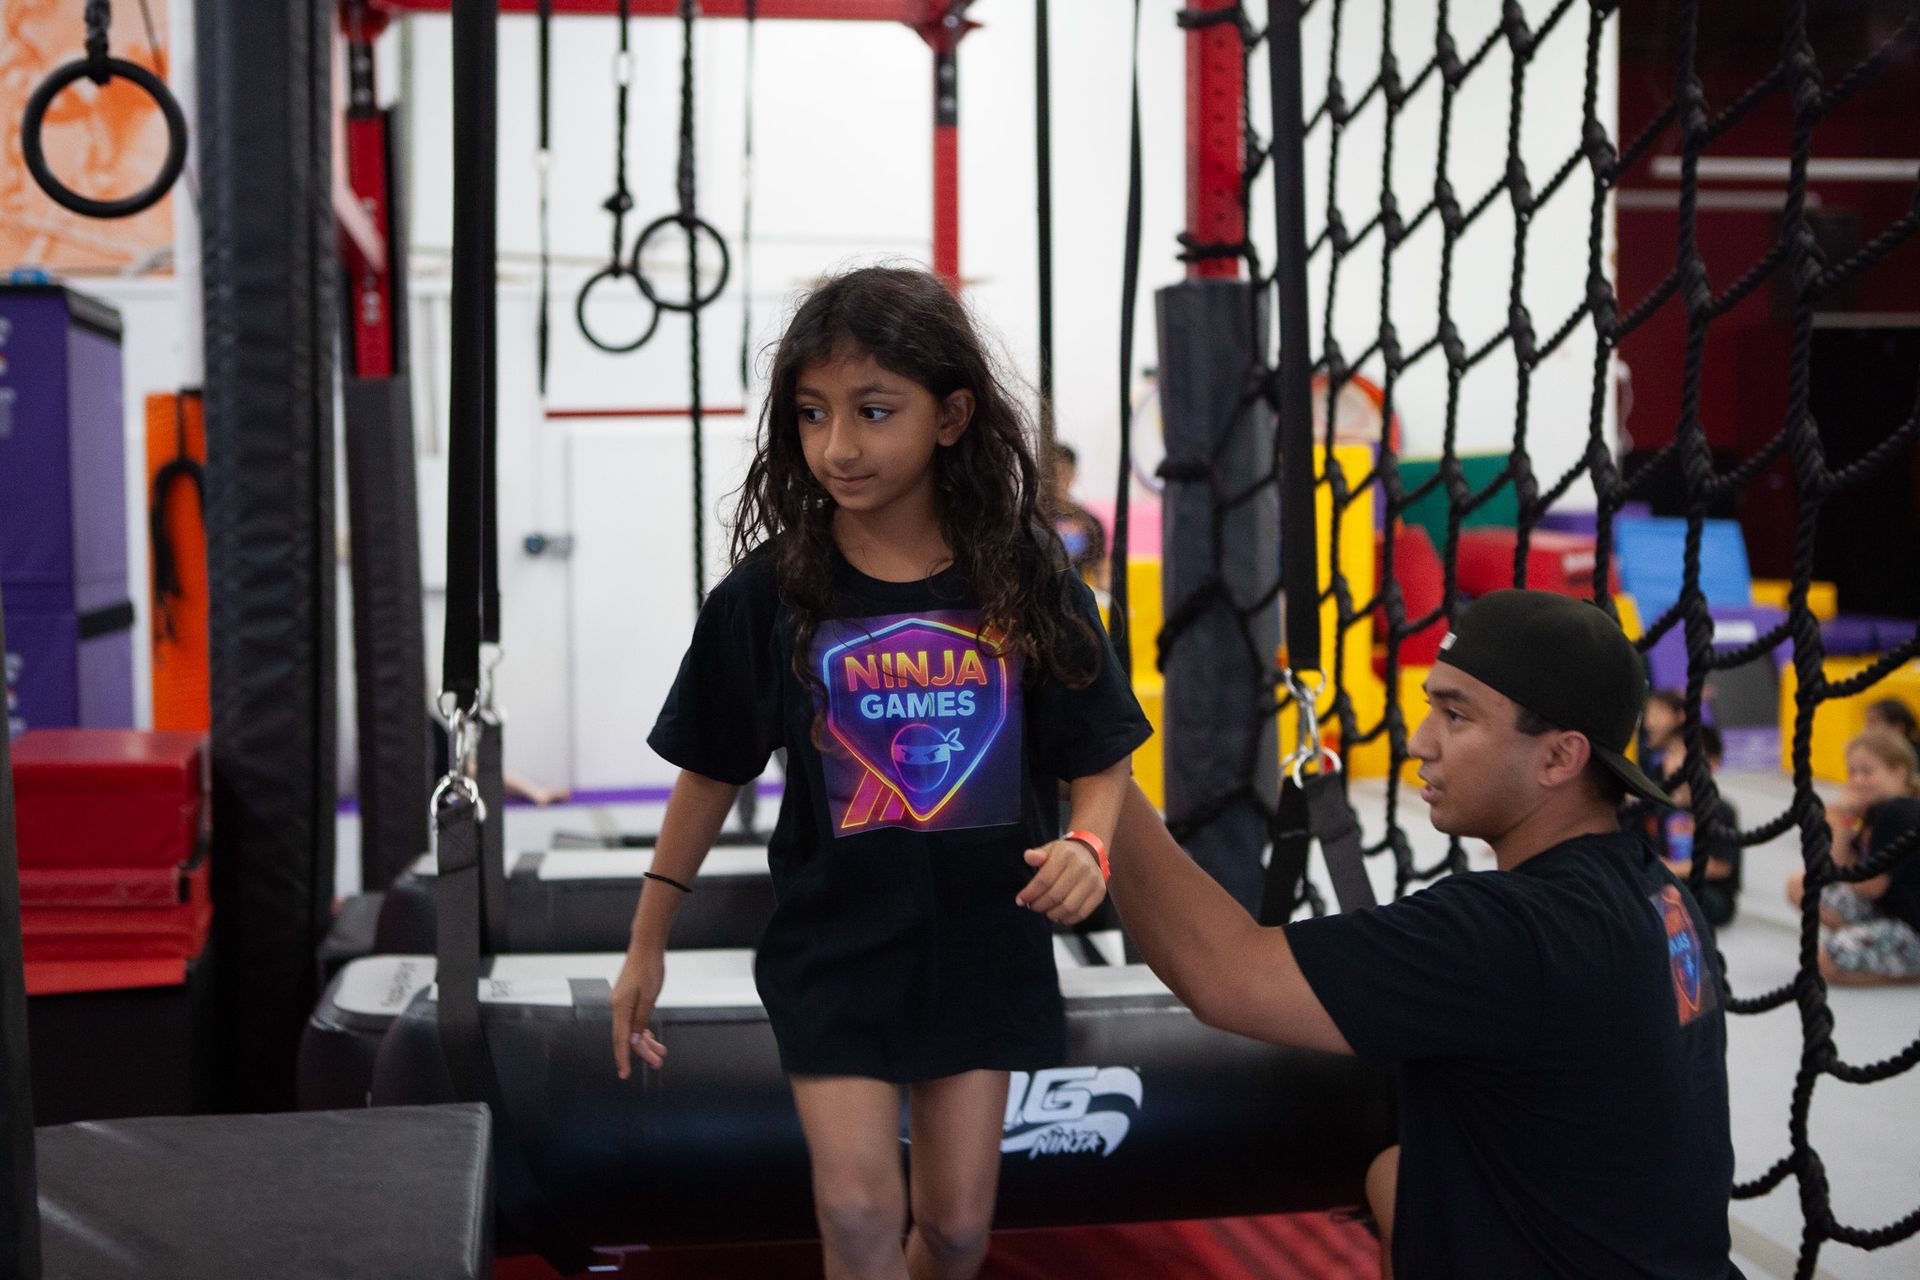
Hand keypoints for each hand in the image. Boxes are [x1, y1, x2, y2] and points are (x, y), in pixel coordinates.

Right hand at [610, 947, 666, 1078]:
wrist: (646, 947)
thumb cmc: (648, 968)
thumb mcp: (649, 997)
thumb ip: (640, 1020)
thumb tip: (634, 1040)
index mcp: (620, 1007)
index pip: (621, 1039)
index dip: (623, 1058)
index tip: (625, 1074)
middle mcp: (617, 1007)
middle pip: (628, 1037)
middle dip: (642, 1052)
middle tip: (657, 1063)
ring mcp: (622, 1004)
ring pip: (632, 1031)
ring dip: (645, 1043)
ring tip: (660, 1054)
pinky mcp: (628, 1000)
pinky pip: (634, 1021)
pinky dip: (643, 1031)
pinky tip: (652, 1039)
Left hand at [1017, 839, 1107, 924]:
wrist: (1088, 853)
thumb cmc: (1063, 855)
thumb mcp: (1049, 850)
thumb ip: (1038, 855)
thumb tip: (1028, 856)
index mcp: (1066, 854)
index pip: (1044, 880)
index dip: (1030, 893)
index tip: (1020, 900)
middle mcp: (1082, 867)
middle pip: (1055, 895)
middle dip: (1039, 905)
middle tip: (1032, 906)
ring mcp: (1093, 880)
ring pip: (1068, 907)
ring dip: (1052, 913)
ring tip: (1044, 910)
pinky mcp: (1099, 892)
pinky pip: (1081, 913)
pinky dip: (1066, 918)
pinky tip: (1057, 914)